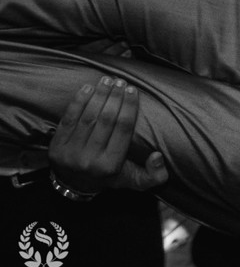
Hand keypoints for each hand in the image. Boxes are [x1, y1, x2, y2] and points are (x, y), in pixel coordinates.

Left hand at [49, 77, 168, 195]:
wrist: (74, 186)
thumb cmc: (110, 177)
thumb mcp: (135, 182)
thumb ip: (154, 175)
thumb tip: (157, 155)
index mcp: (110, 165)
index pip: (123, 129)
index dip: (129, 107)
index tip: (133, 90)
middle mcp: (90, 160)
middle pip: (105, 120)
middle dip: (114, 97)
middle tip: (121, 82)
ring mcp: (71, 153)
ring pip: (88, 117)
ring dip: (98, 95)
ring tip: (107, 80)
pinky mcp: (56, 147)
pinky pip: (68, 119)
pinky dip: (78, 101)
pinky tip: (87, 88)